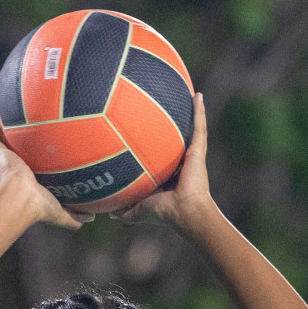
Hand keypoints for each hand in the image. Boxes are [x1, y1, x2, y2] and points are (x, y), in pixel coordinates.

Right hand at [0, 98, 92, 229]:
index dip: (16, 158)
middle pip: (0, 150)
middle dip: (0, 139)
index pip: (15, 167)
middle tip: (4, 125)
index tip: (23, 150)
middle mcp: (4, 168)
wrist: (21, 200)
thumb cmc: (38, 208)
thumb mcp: (60, 212)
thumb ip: (75, 215)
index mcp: (16, 180)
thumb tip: (92, 217)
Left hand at [113, 92, 214, 232]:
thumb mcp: (138, 209)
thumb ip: (124, 209)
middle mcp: (181, 163)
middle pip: (177, 139)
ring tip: (189, 95)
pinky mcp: (198, 150)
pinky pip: (198, 126)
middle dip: (175, 125)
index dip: (157, 146)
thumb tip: (108, 213)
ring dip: (191, 113)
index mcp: (170, 175)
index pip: (163, 156)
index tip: (148, 132)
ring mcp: (192, 155)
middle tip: (168, 107)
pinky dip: (199, 111)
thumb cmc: (163, 212)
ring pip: (191, 129)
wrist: (183, 211)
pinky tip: (197, 95)